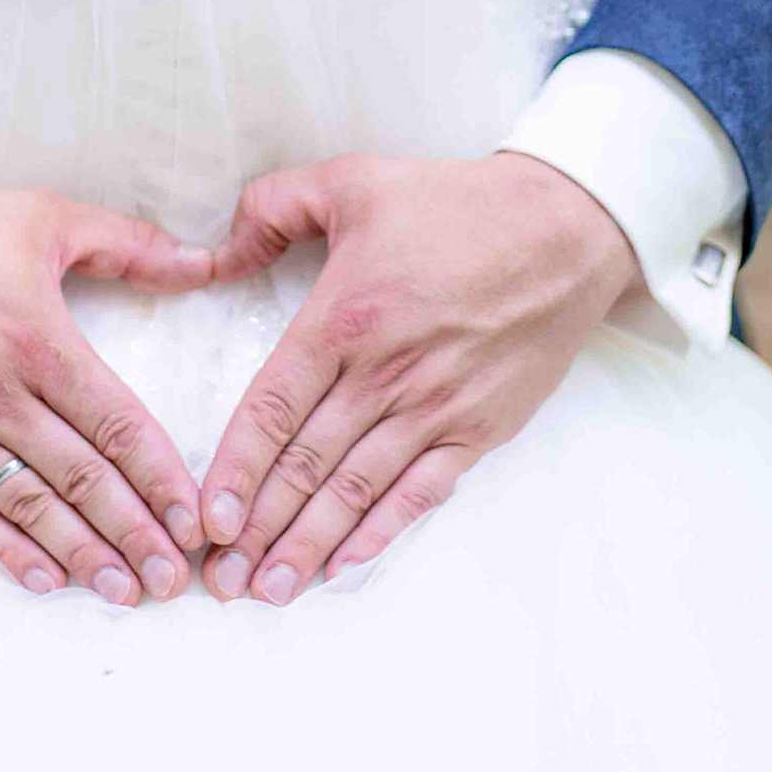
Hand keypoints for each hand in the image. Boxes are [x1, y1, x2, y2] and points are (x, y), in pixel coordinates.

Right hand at [0, 179, 211, 603]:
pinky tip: (42, 578)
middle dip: (135, 534)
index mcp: (37, 339)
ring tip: (125, 591)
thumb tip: (204, 262)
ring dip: (81, 554)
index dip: (162, 478)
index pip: (116, 424)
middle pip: (81, 478)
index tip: (195, 521)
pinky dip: (3, 548)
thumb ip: (129, 245)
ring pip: (28, 504)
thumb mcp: (43, 217)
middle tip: (174, 580)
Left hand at [197, 153, 641, 604]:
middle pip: (306, 465)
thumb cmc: (455, 203)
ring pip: (356, 490)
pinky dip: (379, 533)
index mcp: (345, 316)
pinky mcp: (479, 428)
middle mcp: (386, 374)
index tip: (206, 518)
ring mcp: (436, 408)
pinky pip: (420, 493)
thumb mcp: (352, 180)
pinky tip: (344, 566)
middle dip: (257, 529)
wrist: (565, 228)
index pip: (273, 409)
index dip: (235, 469)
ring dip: (307, 545)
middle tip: (217, 579)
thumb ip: (273, 208)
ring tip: (267, 591)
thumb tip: (216, 253)